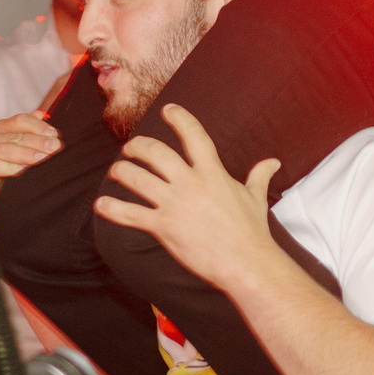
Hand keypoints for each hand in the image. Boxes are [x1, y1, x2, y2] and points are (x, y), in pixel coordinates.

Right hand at [0, 112, 62, 219]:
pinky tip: (22, 170)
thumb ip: (32, 134)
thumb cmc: (12, 179)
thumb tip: (45, 115)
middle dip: (38, 141)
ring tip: (42, 158)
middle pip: (15, 135)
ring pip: (4, 148)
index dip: (38, 126)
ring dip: (26, 153)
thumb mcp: (26, 155)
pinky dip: (9, 167)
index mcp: (0, 129)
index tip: (54, 135)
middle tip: (55, 148)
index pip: (20, 120)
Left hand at [93, 104, 279, 290]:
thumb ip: (258, 176)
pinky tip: (101, 205)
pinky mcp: (163, 227)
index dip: (179, 118)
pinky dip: (112, 209)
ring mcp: (175, 204)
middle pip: (155, 152)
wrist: (246, 264)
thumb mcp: (256, 198)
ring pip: (137, 178)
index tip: (167, 110)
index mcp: (212, 172)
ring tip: (116, 171)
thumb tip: (272, 162)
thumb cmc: (252, 232)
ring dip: (121, 172)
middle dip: (137, 146)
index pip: (193, 135)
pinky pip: (131, 214)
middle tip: (130, 148)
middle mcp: (190, 183)